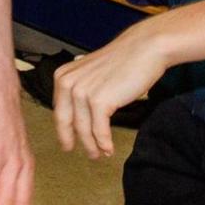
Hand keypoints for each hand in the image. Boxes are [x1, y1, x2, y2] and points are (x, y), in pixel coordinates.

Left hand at [53, 24, 169, 158]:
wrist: (144, 49)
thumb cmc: (123, 61)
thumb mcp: (92, 72)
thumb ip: (81, 86)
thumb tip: (76, 107)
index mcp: (63, 76)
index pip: (60, 110)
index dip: (64, 129)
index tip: (68, 142)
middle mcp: (68, 83)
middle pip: (67, 122)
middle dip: (73, 141)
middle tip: (84, 153)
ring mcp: (82, 92)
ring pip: (84, 129)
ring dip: (92, 146)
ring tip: (99, 154)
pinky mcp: (99, 101)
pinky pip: (99, 130)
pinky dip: (104, 142)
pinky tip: (109, 150)